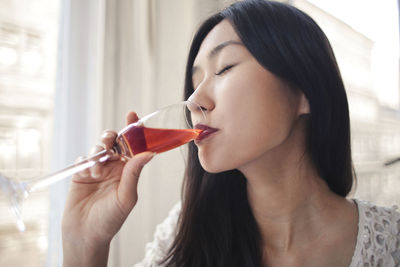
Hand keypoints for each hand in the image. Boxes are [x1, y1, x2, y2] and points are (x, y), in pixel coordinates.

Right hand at [62, 112, 153, 266]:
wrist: (86, 234)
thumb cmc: (110, 219)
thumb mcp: (126, 196)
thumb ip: (134, 173)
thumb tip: (149, 153)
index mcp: (128, 170)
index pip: (133, 146)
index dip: (133, 130)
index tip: (132, 115)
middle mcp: (114, 167)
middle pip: (114, 142)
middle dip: (111, 136)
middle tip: (110, 139)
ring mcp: (97, 169)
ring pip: (98, 147)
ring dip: (98, 151)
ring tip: (97, 167)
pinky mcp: (81, 173)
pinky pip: (83, 158)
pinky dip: (85, 161)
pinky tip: (88, 173)